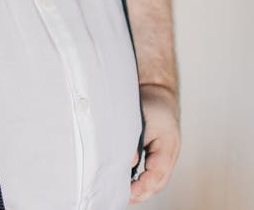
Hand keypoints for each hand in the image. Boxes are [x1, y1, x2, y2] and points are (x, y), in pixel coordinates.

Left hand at [130, 84, 180, 202]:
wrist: (159, 93)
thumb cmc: (152, 104)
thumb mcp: (142, 117)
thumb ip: (136, 139)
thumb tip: (129, 161)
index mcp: (168, 146)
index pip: (157, 174)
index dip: (143, 186)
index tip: (127, 191)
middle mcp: (169, 156)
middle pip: (157, 183)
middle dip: (140, 194)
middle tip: (121, 197)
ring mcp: (165, 157)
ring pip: (155, 182)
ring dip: (140, 191)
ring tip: (122, 194)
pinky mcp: (157, 156)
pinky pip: (151, 175)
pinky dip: (140, 183)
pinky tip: (127, 184)